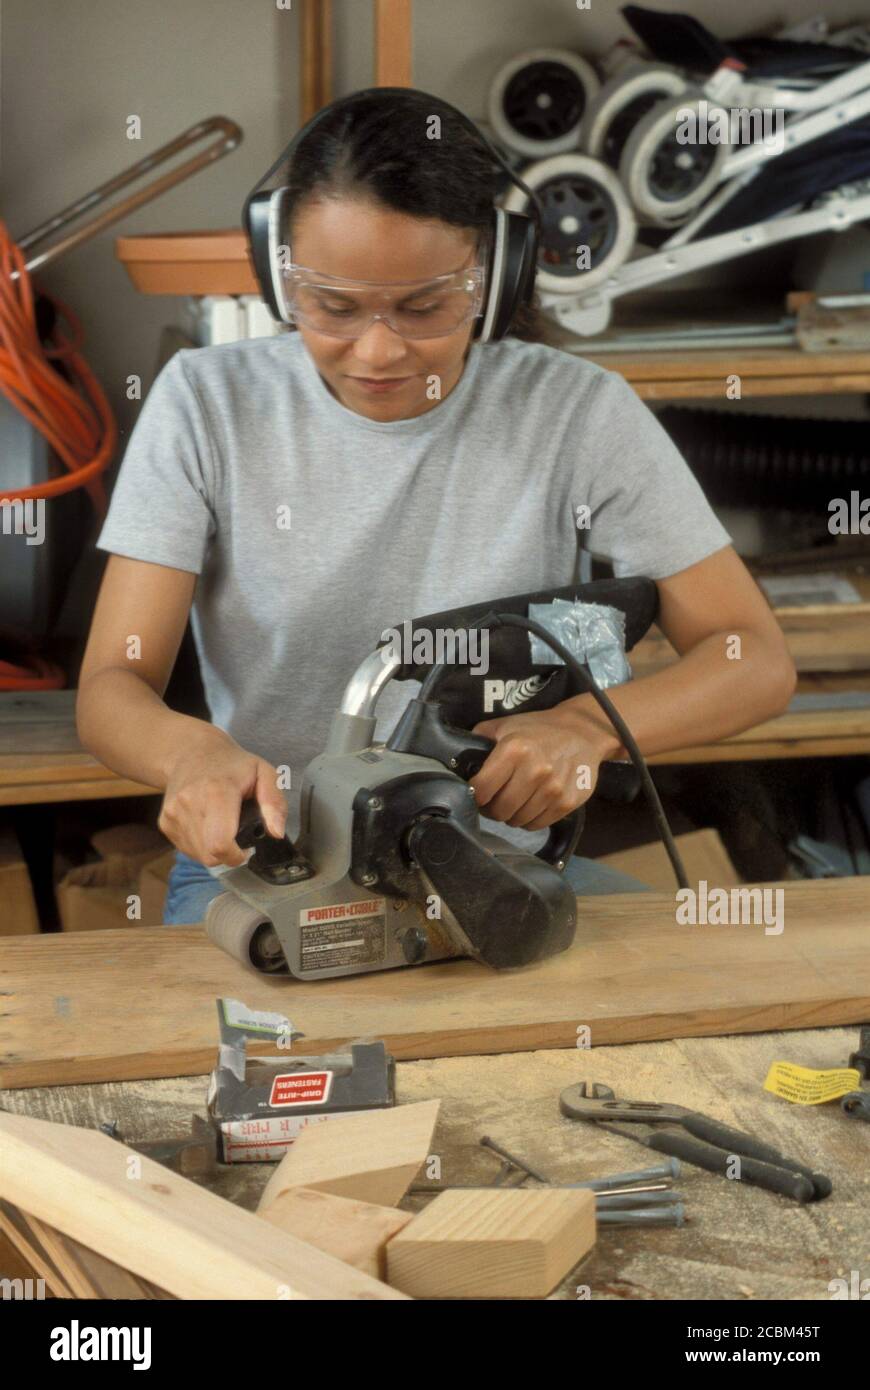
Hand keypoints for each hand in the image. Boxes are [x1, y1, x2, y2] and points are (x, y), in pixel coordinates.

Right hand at [158, 731, 286, 866]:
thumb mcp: (264, 773)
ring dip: (214, 850)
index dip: (236, 856)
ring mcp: (173, 813)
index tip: (246, 848)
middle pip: (210, 855)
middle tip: (237, 835)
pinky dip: (200, 845)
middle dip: (228, 854)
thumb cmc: (232, 764)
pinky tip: (207, 825)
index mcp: (217, 791)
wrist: (191, 751)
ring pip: (198, 856)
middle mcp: (189, 803)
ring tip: (222, 825)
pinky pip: (187, 849)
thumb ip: (274, 803)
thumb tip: (276, 833)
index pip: (220, 844)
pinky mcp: (165, 822)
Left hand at [469, 703, 613, 831]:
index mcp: (514, 750)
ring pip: (517, 821)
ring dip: (512, 815)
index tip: (478, 793)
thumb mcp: (505, 725)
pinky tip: (532, 803)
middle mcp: (535, 771)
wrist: (583, 733)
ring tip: (516, 800)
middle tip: (496, 799)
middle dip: (492, 808)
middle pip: (498, 810)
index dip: (475, 795)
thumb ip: (478, 740)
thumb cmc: (539, 730)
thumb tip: (456, 762)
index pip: (481, 790)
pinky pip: (538, 824)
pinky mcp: (568, 802)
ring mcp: (553, 789)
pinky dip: (530, 819)